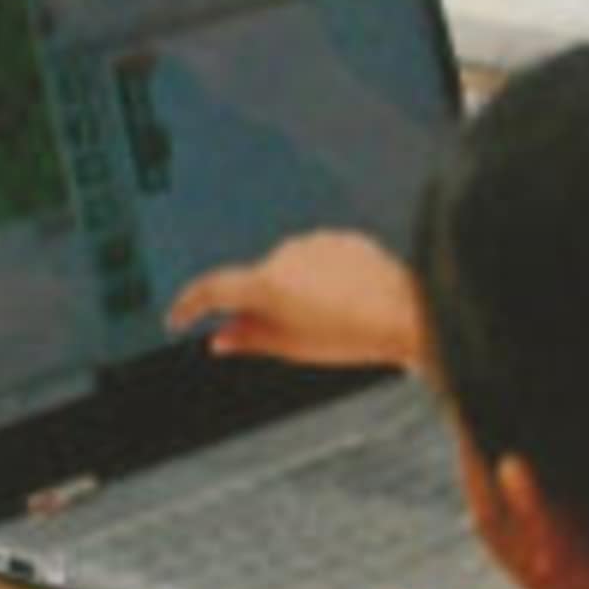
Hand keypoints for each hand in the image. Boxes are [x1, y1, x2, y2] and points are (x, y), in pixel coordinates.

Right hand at [164, 230, 423, 369]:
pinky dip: (322, 280)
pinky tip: (348, 300)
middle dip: (263, 306)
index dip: (188, 305)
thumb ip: (250, 339)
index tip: (178, 320)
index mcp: (266, 284)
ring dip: (297, 292)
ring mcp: (311, 243)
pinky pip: (317, 261)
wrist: (410, 313)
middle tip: (292, 335)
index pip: (211, 289)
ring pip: (289, 272)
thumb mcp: (295, 349)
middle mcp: (282, 256)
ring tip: (333, 319)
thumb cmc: (354, 335)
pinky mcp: (337, 239)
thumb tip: (220, 339)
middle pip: (256, 283)